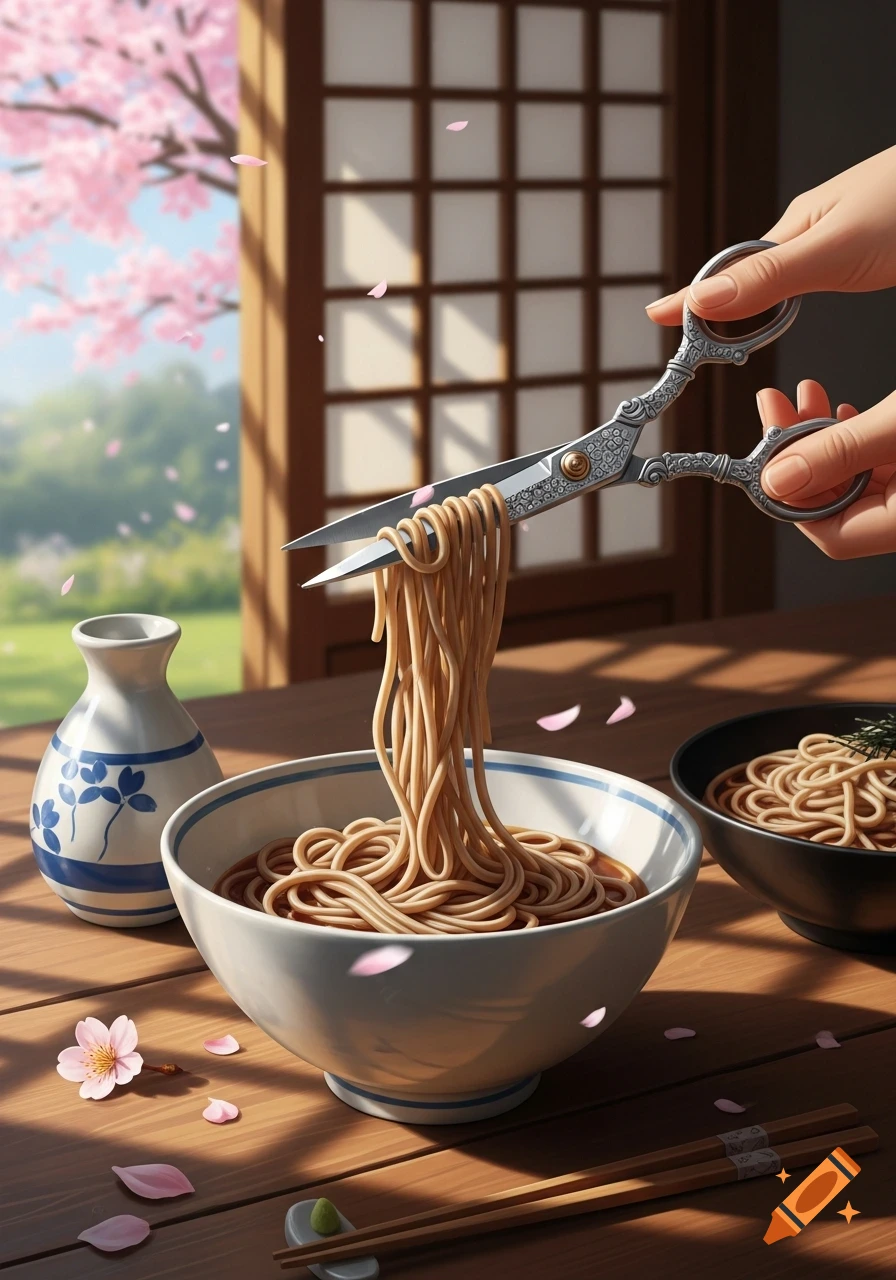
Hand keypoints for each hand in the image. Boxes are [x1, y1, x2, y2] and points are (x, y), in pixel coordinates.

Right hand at [645, 145, 895, 323]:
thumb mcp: (836, 251)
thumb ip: (770, 279)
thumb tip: (702, 302)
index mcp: (798, 226)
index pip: (729, 270)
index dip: (692, 298)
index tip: (655, 316)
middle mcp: (815, 229)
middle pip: (751, 275)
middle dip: (719, 308)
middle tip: (690, 342)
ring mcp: (842, 236)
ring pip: (783, 277)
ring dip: (754, 305)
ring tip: (725, 332)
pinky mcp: (869, 246)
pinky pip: (813, 276)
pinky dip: (790, 297)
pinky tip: (790, 304)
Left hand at [756, 380, 895, 558]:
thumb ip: (841, 452)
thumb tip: (778, 479)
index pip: (831, 535)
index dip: (792, 498)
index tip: (767, 456)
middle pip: (838, 503)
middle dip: (802, 455)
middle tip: (776, 410)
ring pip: (855, 479)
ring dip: (824, 439)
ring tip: (804, 397)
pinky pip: (876, 467)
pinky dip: (854, 441)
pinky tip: (841, 412)